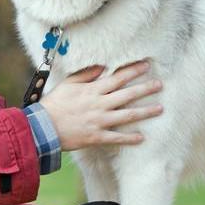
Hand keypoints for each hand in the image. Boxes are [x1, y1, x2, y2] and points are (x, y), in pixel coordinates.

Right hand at [38, 60, 162, 150]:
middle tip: (160, 85)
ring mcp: (99, 121)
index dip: (133, 71)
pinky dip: (129, 138)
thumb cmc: (54, 104)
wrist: (43, 128)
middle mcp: (99, 104)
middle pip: (127, 95)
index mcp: (92, 90)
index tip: (147, 65)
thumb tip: (102, 66)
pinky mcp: (96, 137)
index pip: (117, 78)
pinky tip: (142, 137)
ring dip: (145, 112)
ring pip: (127, 116)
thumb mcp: (68, 84)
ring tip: (160, 109)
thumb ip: (86, 74)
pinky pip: (116, 138)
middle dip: (145, 89)